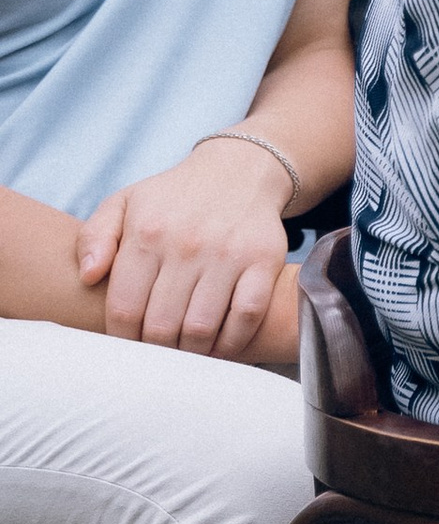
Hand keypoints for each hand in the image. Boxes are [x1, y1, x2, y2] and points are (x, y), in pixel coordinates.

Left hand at [78, 139, 296, 356]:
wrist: (238, 171)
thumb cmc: (173, 197)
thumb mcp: (124, 202)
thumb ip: (94, 238)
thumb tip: (88, 276)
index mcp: (147, 233)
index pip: (125, 309)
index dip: (123, 338)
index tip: (129, 344)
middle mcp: (187, 244)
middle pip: (162, 326)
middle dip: (156, 350)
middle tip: (158, 352)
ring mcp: (228, 254)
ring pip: (202, 328)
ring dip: (191, 352)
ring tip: (185, 351)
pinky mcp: (264, 261)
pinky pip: (246, 316)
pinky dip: (232, 341)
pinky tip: (219, 344)